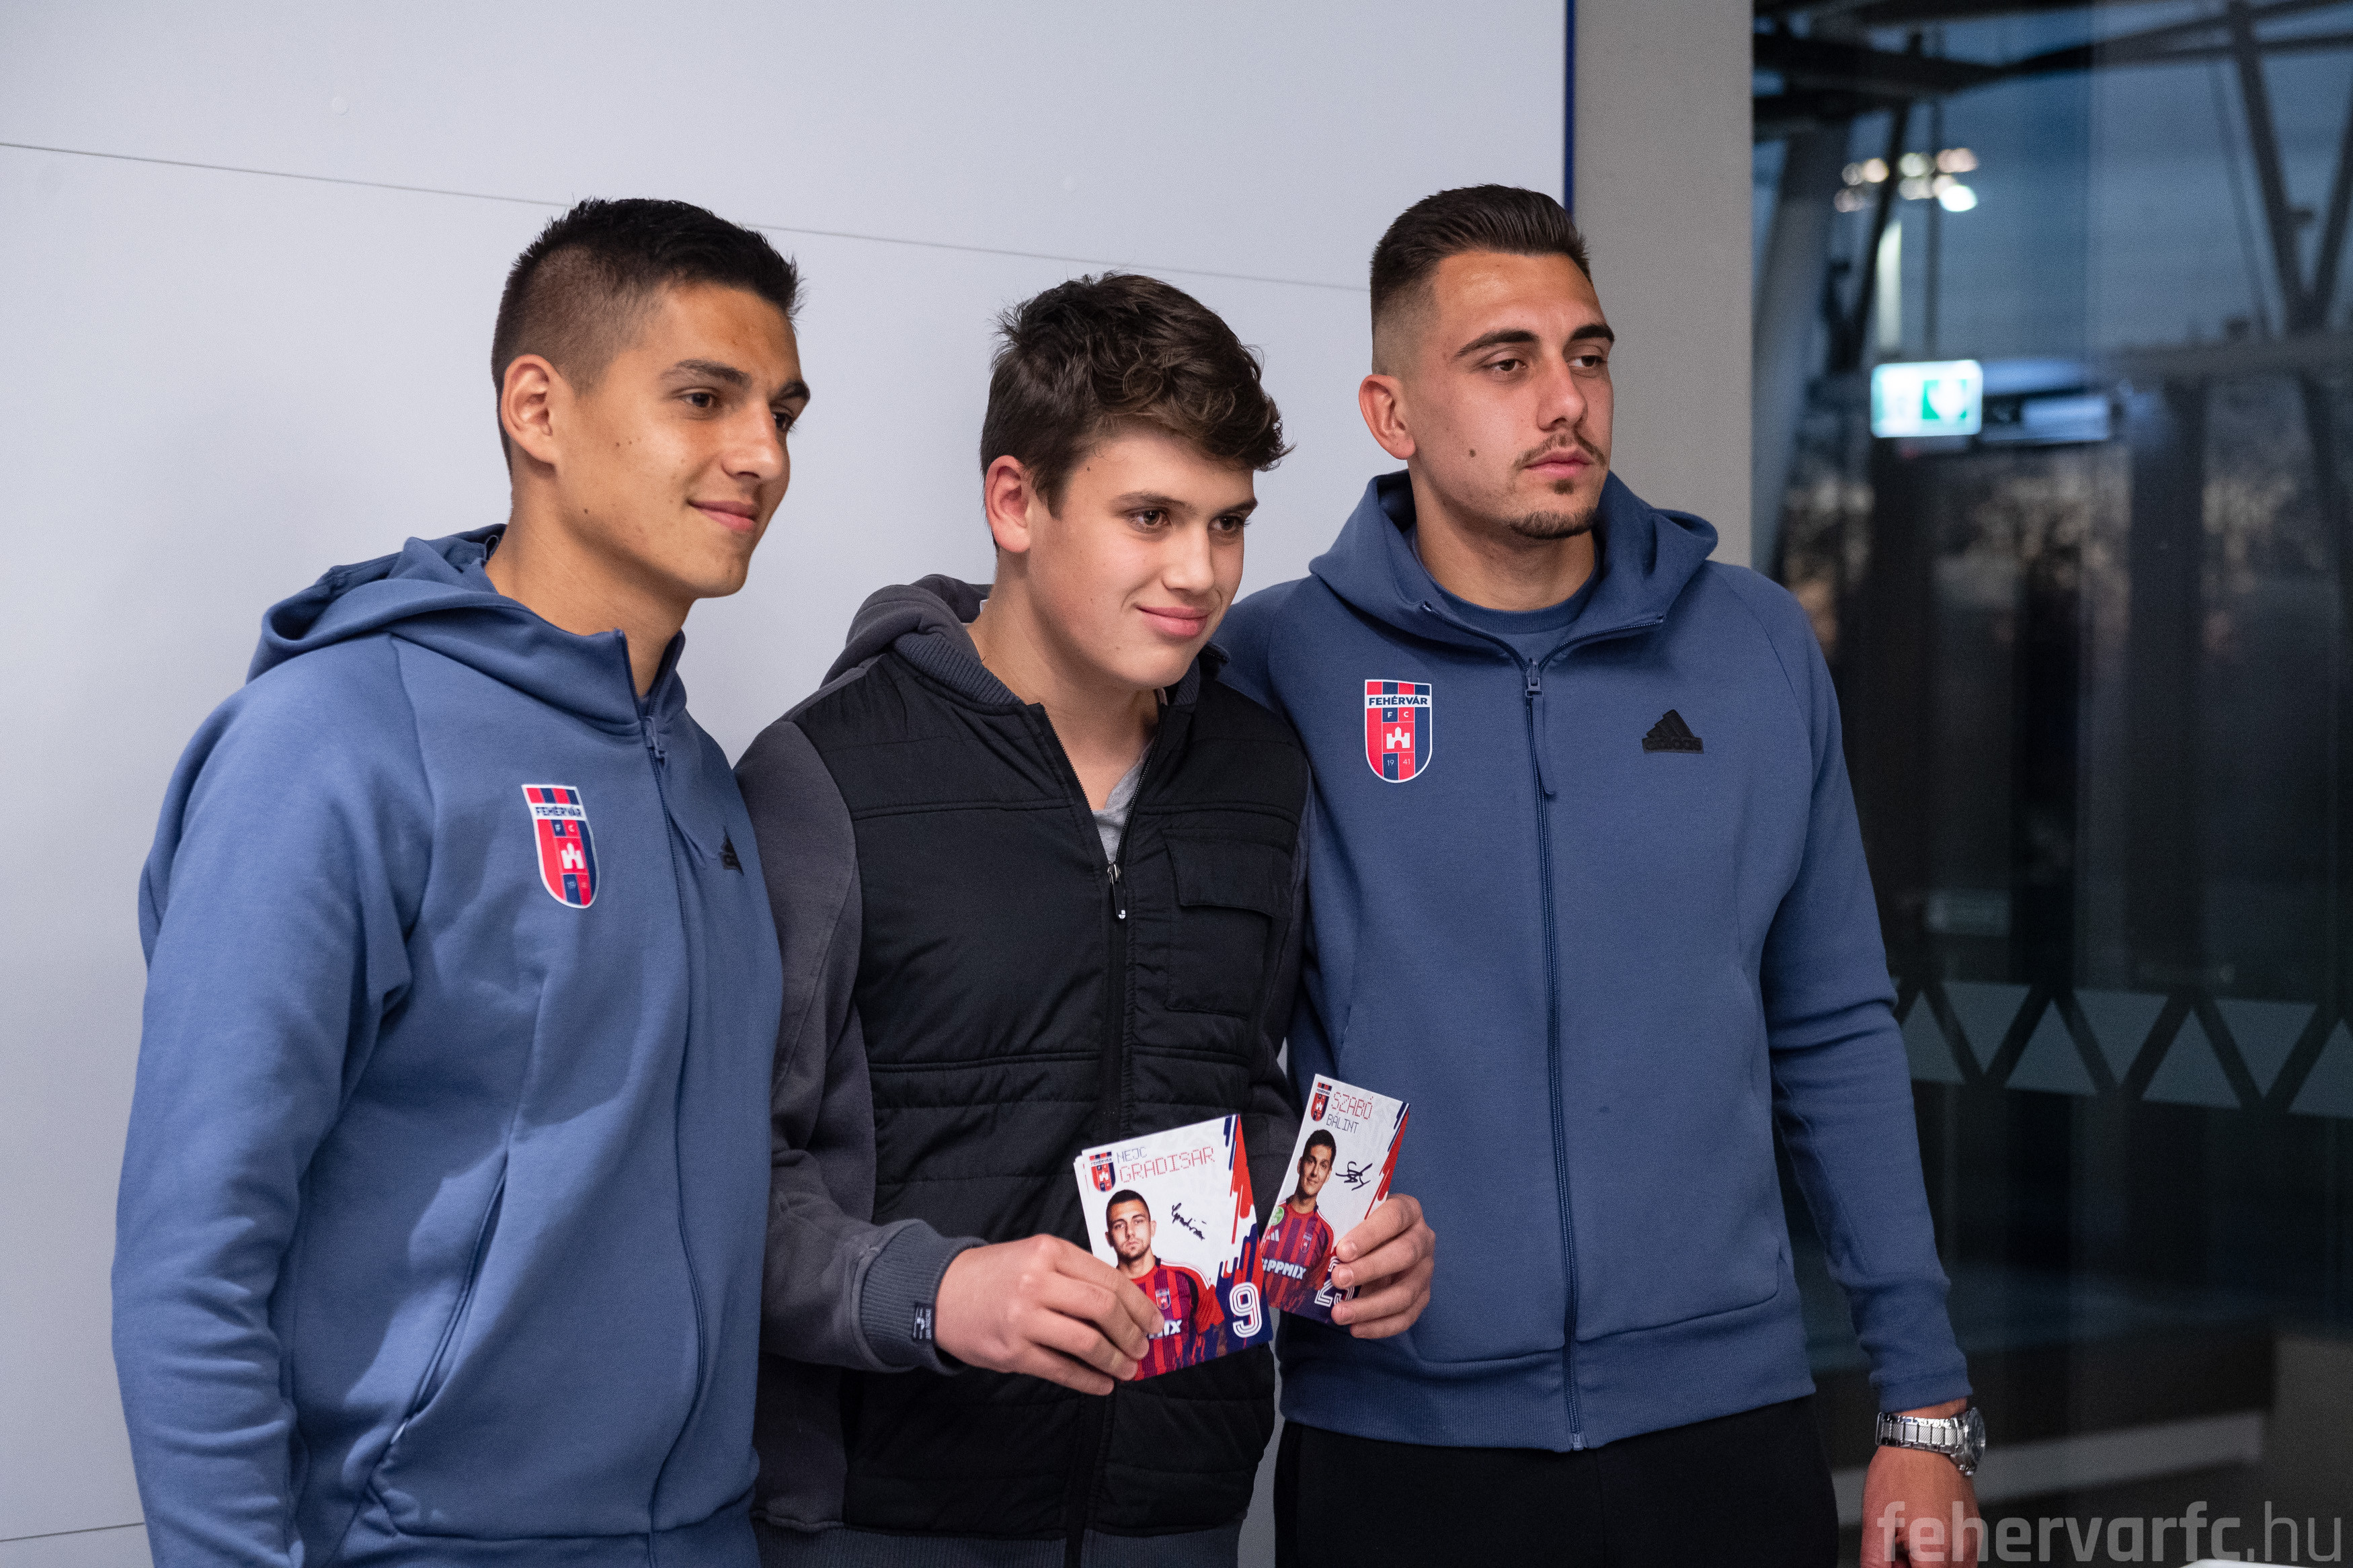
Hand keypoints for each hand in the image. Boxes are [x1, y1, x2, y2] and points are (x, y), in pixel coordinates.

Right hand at [934, 1235, 1164, 1394]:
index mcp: (1049, 1251)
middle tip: (1143, 1347)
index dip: (1140, 1305)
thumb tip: (1127, 1306)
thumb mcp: (1036, 1256)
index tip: (1154, 1321)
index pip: (1109, 1280)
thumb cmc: (996, 1275)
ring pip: (1087, 1343)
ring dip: (1116, 1360)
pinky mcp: (1012, 1351)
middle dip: (1132, 1334)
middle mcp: (1037, 1282)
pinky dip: (1090, 1381)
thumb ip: (1076, 1273)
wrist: (940, 1293)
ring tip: (1128, 1368)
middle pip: (1104, 1310)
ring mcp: (1024, 1318)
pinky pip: (1062, 1370)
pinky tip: (1104, 1384)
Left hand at [1327, 1193, 1434, 1337]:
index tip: (1342, 1251)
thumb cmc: (1362, 1227)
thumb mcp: (1354, 1217)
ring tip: (1340, 1313)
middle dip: (1369, 1269)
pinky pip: (1406, 1317)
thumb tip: (1310, 1239)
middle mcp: (1423, 1239)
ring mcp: (1425, 1270)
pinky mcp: (1422, 1296)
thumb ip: (1341, 1224)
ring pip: (1405, 1292)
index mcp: (1408, 1211)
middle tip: (1338, 1279)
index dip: (1369, 1234)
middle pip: (1404, 1254)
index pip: (1393, 1217)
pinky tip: (1356, 1328)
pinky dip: (1380, 1326)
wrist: (1379, 1242)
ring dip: (1371, 1306)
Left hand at [1861, 1401, 1981, 1566]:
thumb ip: (1876, 1560)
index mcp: (1936, 1553)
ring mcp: (1970, 1540)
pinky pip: (1960, 1558)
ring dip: (1927, 1564)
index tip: (1892, 1562)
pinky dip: (1940, 1555)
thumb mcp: (1875, 1520)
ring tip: (1905, 1541)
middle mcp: (1961, 1551)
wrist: (1926, 1438)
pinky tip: (1920, 1533)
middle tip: (1894, 1552)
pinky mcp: (1973, 1529)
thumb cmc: (1902, 1471)